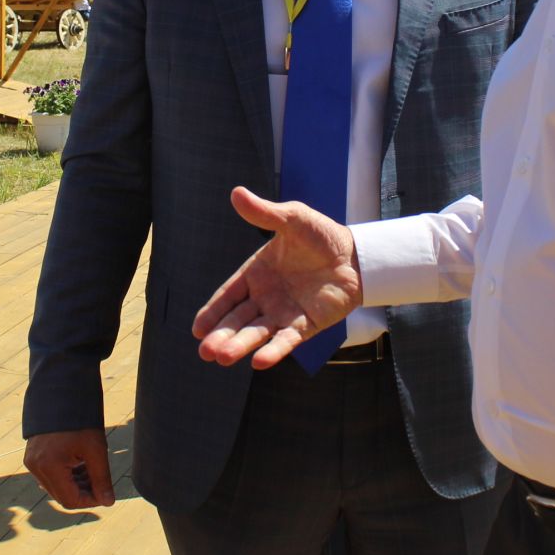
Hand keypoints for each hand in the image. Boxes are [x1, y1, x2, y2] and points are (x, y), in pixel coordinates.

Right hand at [24, 428, 115, 508]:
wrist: (61, 392)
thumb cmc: (81, 419)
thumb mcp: (96, 449)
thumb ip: (102, 479)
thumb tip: (108, 502)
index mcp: (50, 466)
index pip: (71, 500)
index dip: (90, 501)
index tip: (106, 494)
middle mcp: (36, 467)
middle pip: (62, 496)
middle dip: (83, 493)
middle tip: (101, 482)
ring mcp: (31, 462)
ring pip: (56, 487)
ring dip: (75, 485)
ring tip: (92, 470)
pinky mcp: (32, 456)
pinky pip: (49, 476)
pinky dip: (65, 476)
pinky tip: (80, 465)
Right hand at [193, 187, 362, 370]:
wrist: (357, 254)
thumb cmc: (321, 235)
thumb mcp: (292, 219)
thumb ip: (264, 213)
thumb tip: (237, 193)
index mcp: (256, 274)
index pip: (228, 296)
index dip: (212, 312)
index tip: (197, 329)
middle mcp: (266, 297)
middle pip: (238, 319)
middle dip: (222, 335)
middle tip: (206, 351)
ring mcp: (285, 313)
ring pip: (257, 333)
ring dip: (241, 345)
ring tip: (222, 358)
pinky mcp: (307, 324)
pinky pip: (287, 340)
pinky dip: (274, 351)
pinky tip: (260, 362)